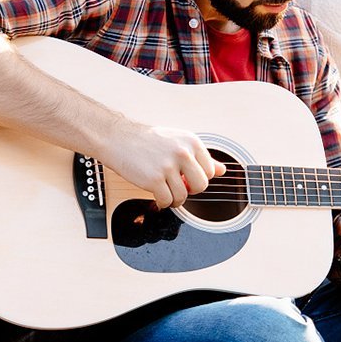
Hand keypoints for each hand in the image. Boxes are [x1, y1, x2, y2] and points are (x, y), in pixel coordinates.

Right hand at [100, 121, 225, 208]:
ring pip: (183, 196)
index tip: (187, 177)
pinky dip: (162, 203)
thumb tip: (222, 170)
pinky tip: (156, 195)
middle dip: (190, 190)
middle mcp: (182, 152)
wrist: (118, 138)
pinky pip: (167, 201)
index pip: (210, 171)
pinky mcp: (154, 179)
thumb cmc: (146, 140)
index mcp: (191, 141)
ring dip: (174, 199)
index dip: (198, 177)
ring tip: (165, 191)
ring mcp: (168, 166)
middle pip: (201, 186)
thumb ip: (200, 156)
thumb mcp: (177, 141)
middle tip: (178, 186)